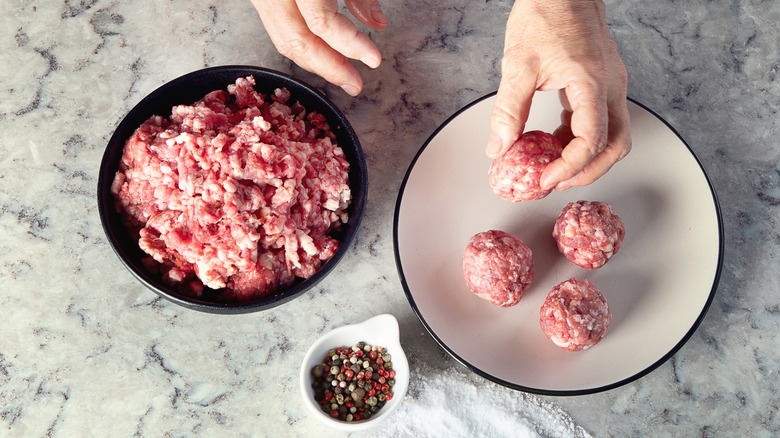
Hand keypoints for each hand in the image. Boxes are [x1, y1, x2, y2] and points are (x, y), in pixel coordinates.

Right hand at [249, 0, 387, 95]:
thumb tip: (377, 23)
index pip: (321, 23)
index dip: (349, 45)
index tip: (372, 59)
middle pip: (297, 42)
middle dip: (330, 68)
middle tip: (355, 83)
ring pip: (285, 42)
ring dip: (317, 64)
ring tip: (344, 75)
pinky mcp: (260, 1)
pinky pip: (279, 32)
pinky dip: (304, 49)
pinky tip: (324, 58)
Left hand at [486, 0, 630, 190]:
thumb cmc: (546, 15)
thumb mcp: (518, 65)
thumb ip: (508, 110)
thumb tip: (498, 147)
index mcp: (592, 84)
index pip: (594, 141)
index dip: (570, 167)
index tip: (546, 178)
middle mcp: (610, 87)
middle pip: (616, 146)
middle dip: (587, 172)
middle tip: (554, 182)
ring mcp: (610, 86)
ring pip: (614, 136)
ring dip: (586, 157)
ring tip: (552, 165)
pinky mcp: (601, 84)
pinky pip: (601, 121)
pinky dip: (581, 138)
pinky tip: (555, 139)